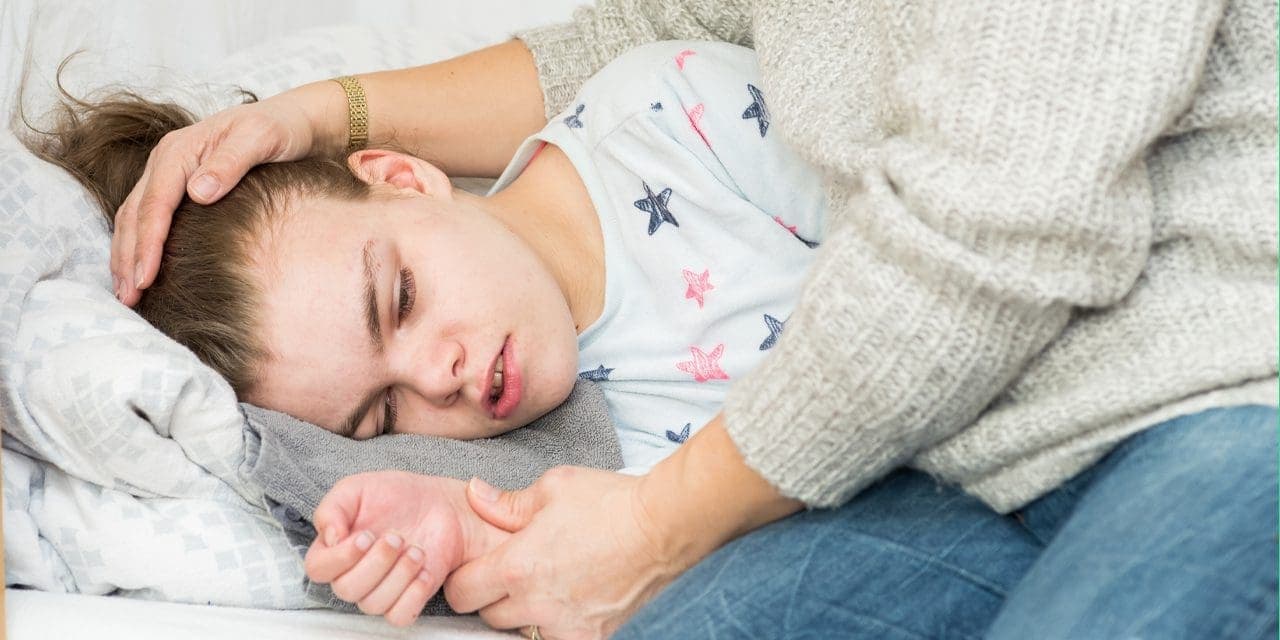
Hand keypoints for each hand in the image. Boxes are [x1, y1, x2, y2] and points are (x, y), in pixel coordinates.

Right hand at [111, 92, 317, 305]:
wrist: (291, 120)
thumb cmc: (278, 129)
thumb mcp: (260, 139)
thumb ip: (230, 163)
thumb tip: (198, 193)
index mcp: (179, 151)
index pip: (155, 204)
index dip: (148, 244)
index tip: (146, 278)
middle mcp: (166, 162)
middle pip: (135, 215)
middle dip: (127, 258)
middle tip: (128, 299)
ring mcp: (168, 174)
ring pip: (133, 219)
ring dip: (126, 256)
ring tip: (126, 294)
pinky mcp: (177, 186)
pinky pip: (148, 218)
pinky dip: (139, 246)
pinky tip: (141, 272)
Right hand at [304, 471, 508, 626]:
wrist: (439, 503)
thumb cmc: (395, 495)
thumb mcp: (357, 488)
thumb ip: (332, 508)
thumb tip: (329, 538)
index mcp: (336, 549)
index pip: (318, 569)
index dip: (339, 557)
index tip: (365, 535)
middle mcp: (354, 574)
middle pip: (346, 589)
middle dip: (375, 562)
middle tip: (396, 537)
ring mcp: (380, 589)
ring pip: (373, 604)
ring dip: (398, 575)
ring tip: (416, 550)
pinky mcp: (406, 599)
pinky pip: (399, 616)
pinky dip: (412, 595)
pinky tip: (424, 571)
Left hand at [443, 468, 686, 639]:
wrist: (665, 527)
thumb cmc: (611, 503)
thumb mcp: (554, 488)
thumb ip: (506, 502)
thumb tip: (475, 495)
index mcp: (517, 567)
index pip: (462, 593)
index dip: (466, 579)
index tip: (480, 569)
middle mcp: (537, 605)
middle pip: (489, 617)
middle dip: (496, 596)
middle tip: (519, 572)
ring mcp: (567, 627)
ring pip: (524, 631)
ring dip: (529, 613)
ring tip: (553, 583)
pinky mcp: (595, 638)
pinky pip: (560, 638)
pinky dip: (561, 624)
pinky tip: (575, 599)